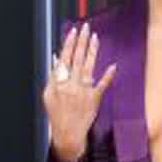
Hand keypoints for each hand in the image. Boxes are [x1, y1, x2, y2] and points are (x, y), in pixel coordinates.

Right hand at [42, 22, 116, 161]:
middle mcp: (70, 85)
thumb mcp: (49, 95)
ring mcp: (83, 91)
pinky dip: (108, 76)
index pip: (64, 58)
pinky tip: (113, 65)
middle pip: (76, 59)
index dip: (69, 44)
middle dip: (81, 41)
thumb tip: (56, 57)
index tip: (74, 31)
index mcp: (58, 83)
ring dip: (92, 51)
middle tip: (86, 27)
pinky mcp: (94, 99)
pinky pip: (102, 85)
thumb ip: (53, 75)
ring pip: (88, 67)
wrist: (67, 134)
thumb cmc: (57, 114)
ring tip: (95, 37)